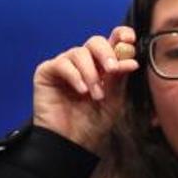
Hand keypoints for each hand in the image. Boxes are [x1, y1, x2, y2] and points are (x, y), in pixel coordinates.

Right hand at [32, 26, 138, 153]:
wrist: (71, 141)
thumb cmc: (92, 123)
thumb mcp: (113, 101)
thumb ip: (119, 79)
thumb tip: (131, 60)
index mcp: (102, 66)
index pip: (112, 42)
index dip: (120, 35)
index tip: (129, 39)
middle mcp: (84, 62)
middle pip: (95, 42)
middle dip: (106, 53)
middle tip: (112, 69)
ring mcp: (65, 65)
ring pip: (79, 52)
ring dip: (91, 74)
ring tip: (95, 95)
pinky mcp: (47, 72)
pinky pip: (62, 64)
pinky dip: (74, 76)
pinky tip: (80, 91)